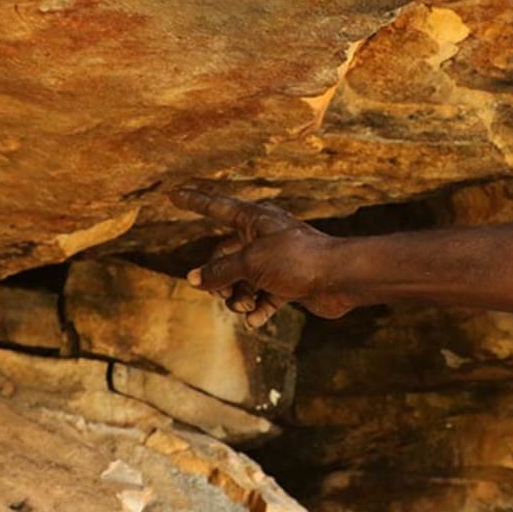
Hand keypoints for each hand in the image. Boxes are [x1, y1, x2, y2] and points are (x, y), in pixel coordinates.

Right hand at [169, 189, 357, 325]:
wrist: (340, 278)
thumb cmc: (298, 259)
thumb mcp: (250, 262)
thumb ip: (219, 271)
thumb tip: (193, 279)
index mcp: (254, 219)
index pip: (215, 207)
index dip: (193, 201)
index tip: (173, 193)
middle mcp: (263, 238)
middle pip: (223, 256)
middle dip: (218, 279)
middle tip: (221, 294)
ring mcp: (275, 262)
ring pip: (240, 281)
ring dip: (237, 298)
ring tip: (245, 305)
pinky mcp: (288, 284)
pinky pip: (261, 298)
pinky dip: (257, 309)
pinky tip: (257, 318)